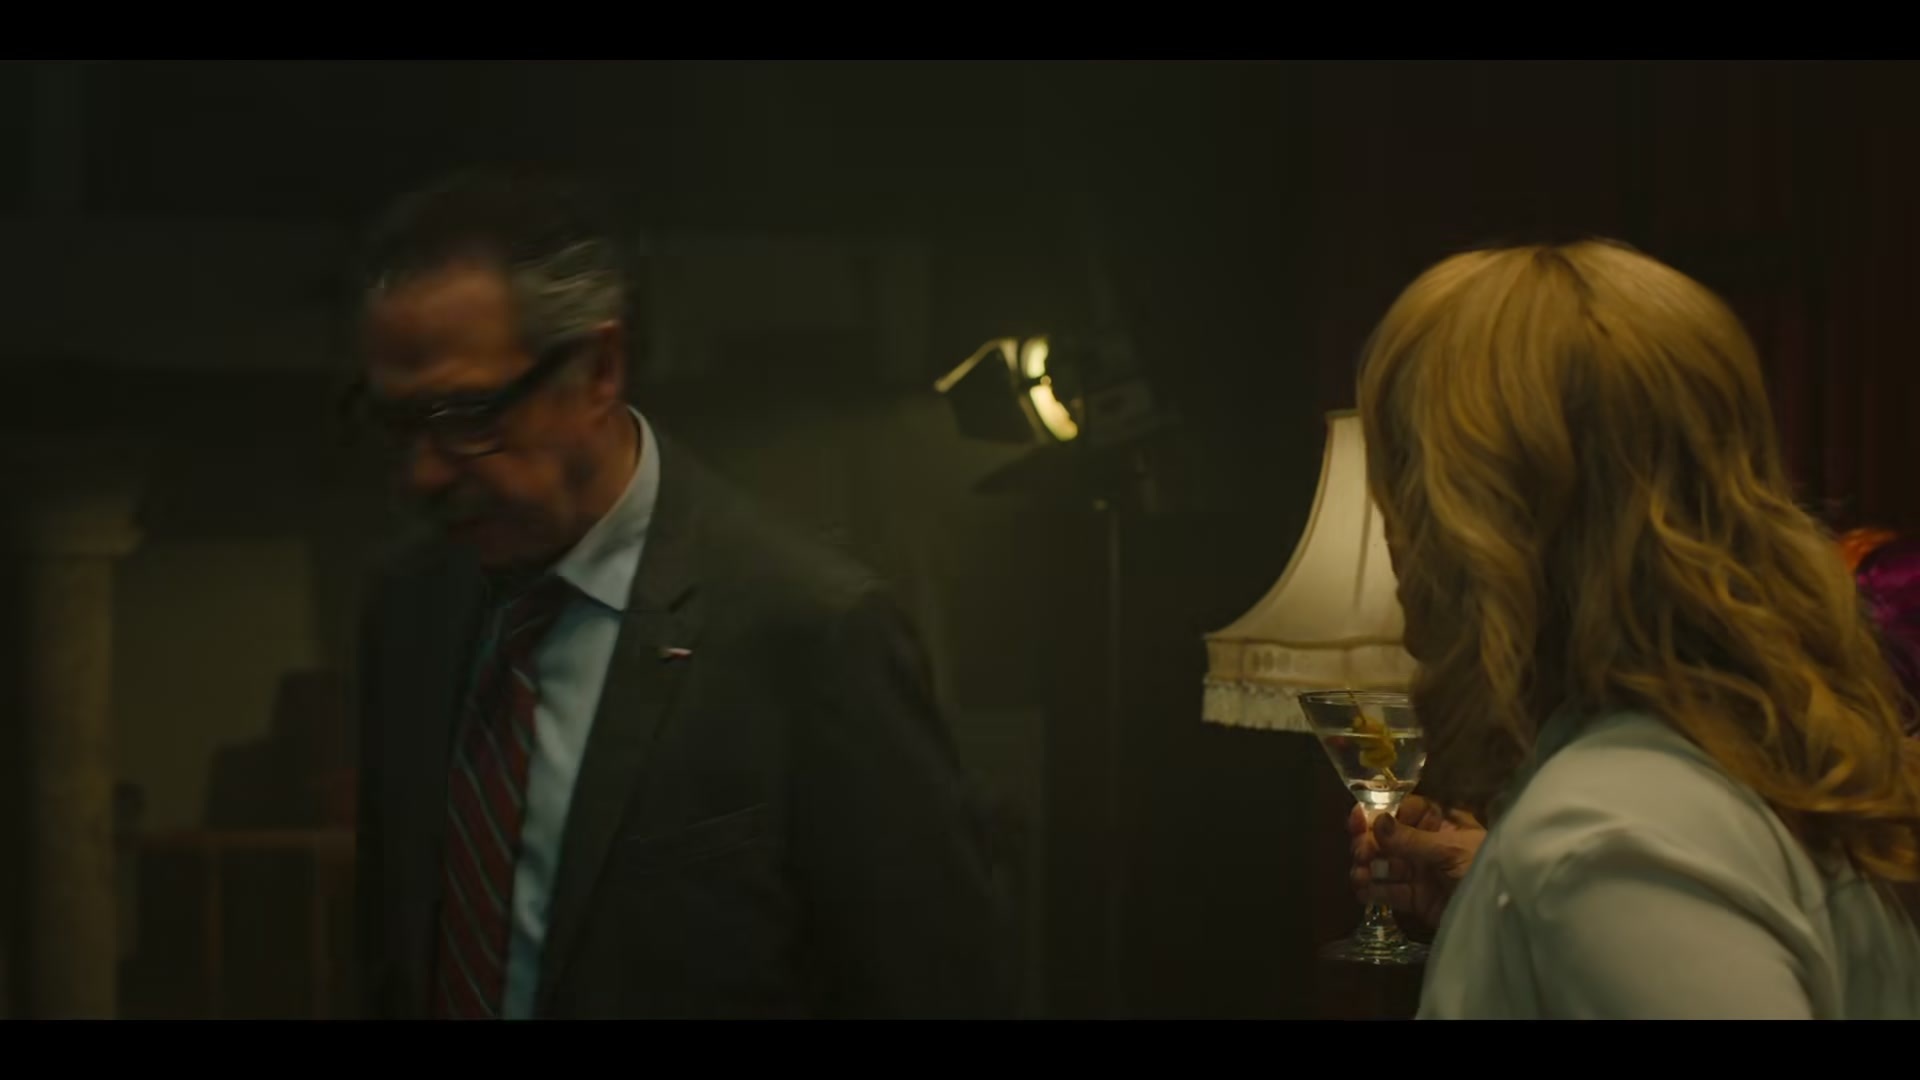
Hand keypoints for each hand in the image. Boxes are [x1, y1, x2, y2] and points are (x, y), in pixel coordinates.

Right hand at [1348, 795, 1485, 933]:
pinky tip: (1363, 889)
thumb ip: (1412, 839)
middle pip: (1388, 839)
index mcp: (1441, 824)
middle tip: (1360, 852)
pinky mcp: (1417, 899)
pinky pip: (1390, 892)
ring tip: (1360, 875)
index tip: (1357, 818)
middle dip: (1369, 843)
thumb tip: (1377, 821)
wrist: (1503, 915)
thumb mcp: (1451, 850)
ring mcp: (1421, 873)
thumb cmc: (1483, 869)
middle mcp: (1428, 846)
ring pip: (1385, 865)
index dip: (1379, 814)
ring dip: (1368, 867)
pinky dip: (1374, 890)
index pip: (1404, 812)